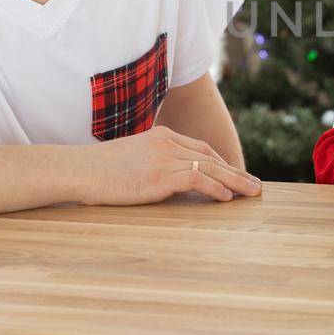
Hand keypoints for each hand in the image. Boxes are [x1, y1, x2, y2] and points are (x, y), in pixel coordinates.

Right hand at [84, 125, 261, 205]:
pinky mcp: (158, 175)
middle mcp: (166, 143)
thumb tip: (168, 181)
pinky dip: (215, 188)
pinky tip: (226, 199)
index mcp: (161, 135)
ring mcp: (163, 158)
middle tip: (256, 185)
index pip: (201, 148)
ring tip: (251, 193)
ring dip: (234, 182)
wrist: (77, 169)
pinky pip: (196, 178)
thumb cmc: (98, 170)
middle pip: (211, 156)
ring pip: (209, 167)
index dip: (223, 163)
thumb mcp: (131, 159)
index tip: (237, 175)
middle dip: (236, 172)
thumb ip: (154, 164)